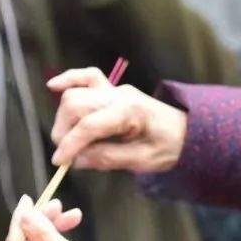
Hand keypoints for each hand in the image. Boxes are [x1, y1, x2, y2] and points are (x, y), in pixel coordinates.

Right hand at [47, 68, 186, 172]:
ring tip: (69, 141)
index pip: (90, 125)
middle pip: (77, 105)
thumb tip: (77, 160)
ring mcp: (115, 90)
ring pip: (76, 93)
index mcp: (130, 112)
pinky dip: (69, 79)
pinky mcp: (113, 90)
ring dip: (64, 117)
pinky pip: (88, 77)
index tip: (59, 163)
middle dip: (64, 130)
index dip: (71, 145)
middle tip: (66, 155)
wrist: (188, 132)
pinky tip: (53, 86)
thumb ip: (108, 158)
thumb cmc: (169, 147)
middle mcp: (120, 95)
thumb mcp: (141, 161)